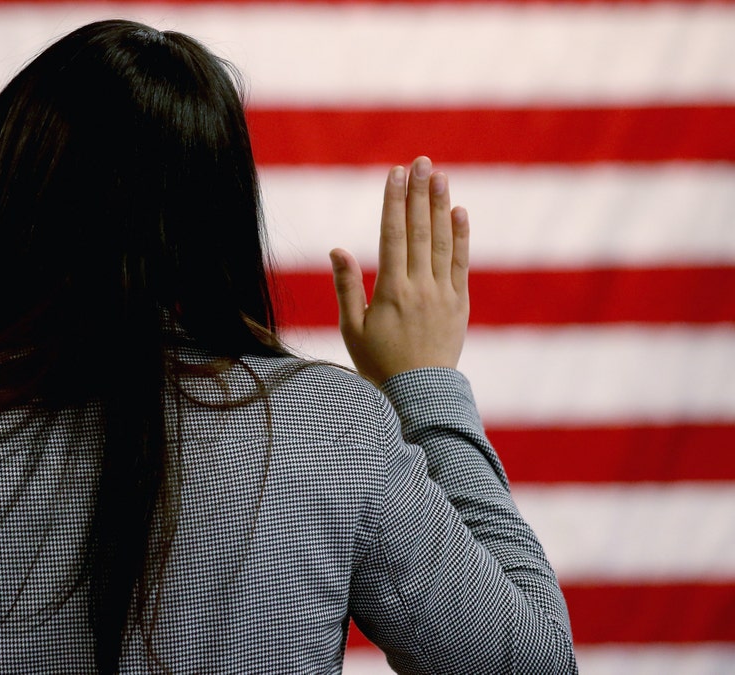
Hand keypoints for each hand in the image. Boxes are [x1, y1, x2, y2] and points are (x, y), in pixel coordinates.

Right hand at [329, 156, 469, 385]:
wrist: (418, 396)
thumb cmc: (378, 364)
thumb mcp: (352, 329)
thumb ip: (347, 287)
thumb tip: (337, 250)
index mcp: (391, 291)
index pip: (392, 236)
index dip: (394, 202)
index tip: (395, 173)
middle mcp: (420, 287)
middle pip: (419, 231)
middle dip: (419, 193)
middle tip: (421, 162)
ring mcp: (443, 294)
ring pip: (442, 242)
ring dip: (441, 206)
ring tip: (440, 177)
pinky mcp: (460, 303)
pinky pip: (461, 263)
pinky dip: (461, 237)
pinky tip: (460, 212)